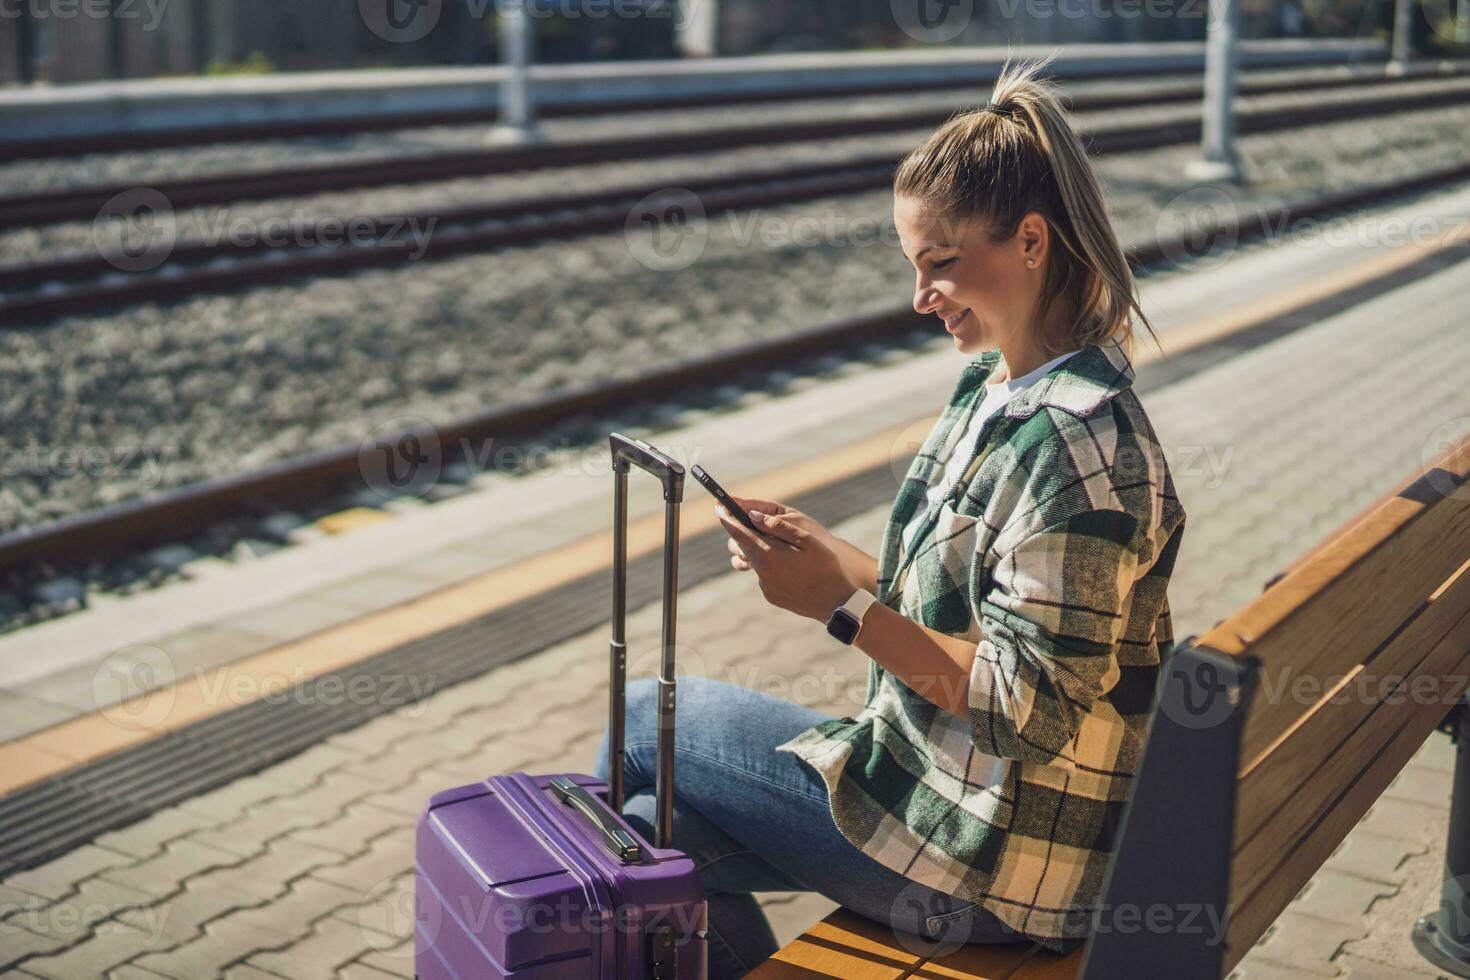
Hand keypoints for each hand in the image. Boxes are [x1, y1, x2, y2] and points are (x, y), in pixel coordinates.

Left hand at [715, 498, 854, 622]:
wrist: (835, 603)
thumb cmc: (826, 567)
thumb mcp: (808, 540)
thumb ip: (780, 527)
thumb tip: (754, 516)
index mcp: (771, 554)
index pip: (740, 533)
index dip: (728, 519)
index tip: (718, 508)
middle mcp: (763, 570)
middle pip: (742, 546)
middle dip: (738, 531)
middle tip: (737, 518)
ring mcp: (765, 585)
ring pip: (753, 561)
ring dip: (755, 549)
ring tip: (772, 543)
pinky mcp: (770, 595)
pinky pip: (763, 575)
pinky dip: (769, 566)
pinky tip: (787, 565)